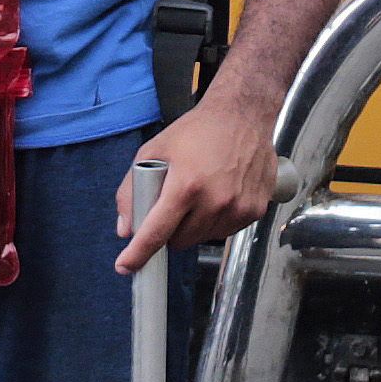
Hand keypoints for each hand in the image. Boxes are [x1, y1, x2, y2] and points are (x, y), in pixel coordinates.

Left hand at [114, 93, 281, 273]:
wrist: (243, 115)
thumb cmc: (198, 130)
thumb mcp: (154, 150)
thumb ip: (133, 189)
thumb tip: (126, 227)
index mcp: (186, 184)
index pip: (157, 232)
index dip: (138, 253)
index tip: (126, 266)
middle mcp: (215, 200)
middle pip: (179, 241)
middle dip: (171, 229)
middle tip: (175, 202)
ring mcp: (238, 207)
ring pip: (202, 238)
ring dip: (195, 226)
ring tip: (201, 192)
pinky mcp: (254, 210)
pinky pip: (225, 231)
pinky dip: (216, 221)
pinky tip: (220, 194)